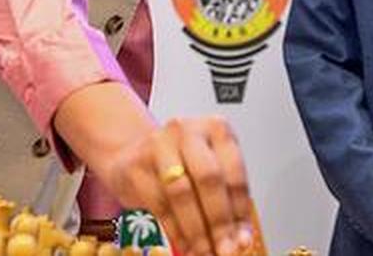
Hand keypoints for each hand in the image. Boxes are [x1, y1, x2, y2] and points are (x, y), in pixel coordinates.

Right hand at [54, 83, 253, 255]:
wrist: (131, 153)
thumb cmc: (179, 163)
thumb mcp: (209, 174)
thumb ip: (228, 203)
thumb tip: (240, 239)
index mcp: (215, 128)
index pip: (234, 172)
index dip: (239, 210)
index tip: (241, 239)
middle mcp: (187, 130)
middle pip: (208, 178)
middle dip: (218, 221)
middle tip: (224, 248)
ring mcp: (158, 144)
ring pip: (181, 194)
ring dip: (196, 231)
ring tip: (204, 250)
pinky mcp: (136, 164)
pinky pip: (159, 204)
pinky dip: (176, 232)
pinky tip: (185, 245)